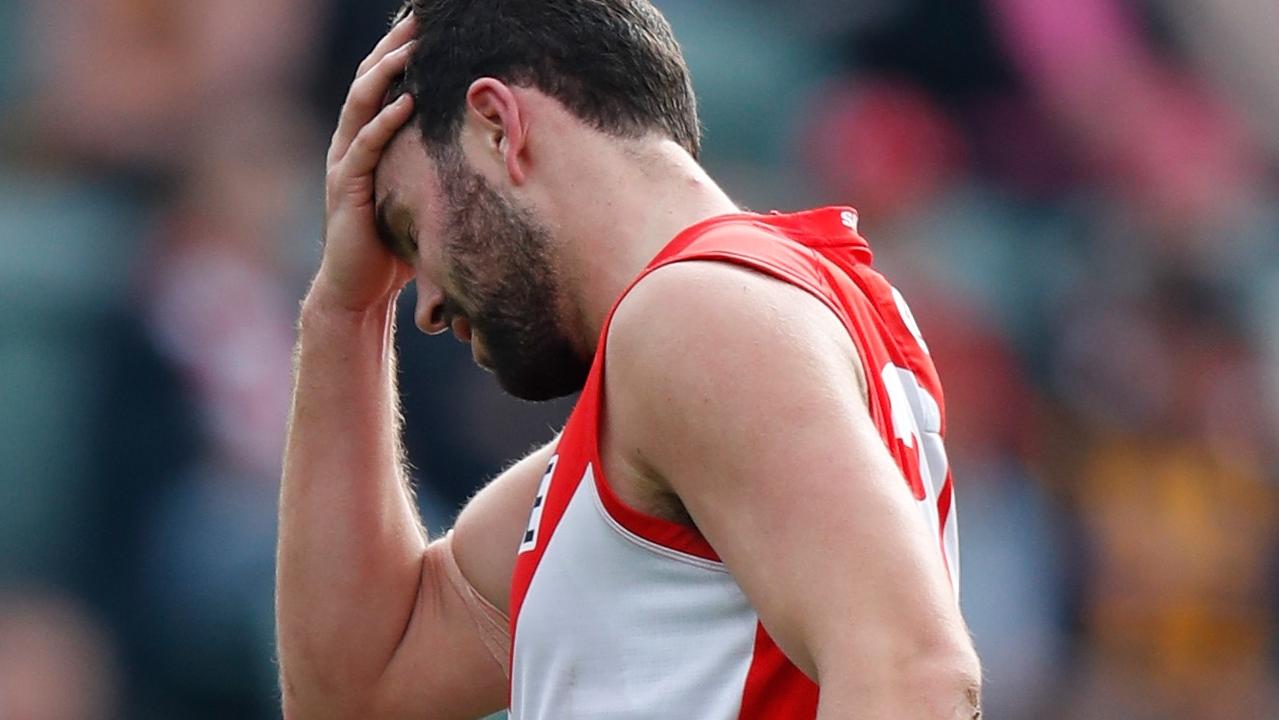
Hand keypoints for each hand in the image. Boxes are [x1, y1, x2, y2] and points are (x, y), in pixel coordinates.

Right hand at [311, 15, 418, 312]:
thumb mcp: (419, 199)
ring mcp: (345, 164)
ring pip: (360, 105)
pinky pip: (364, 148)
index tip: (426, 26)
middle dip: (391, 48)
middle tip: (417, 19)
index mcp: (367, 142)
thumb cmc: (393, 247)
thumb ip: (437, 173)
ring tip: (409, 48)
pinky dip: (383, 123)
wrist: (358, 291)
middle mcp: (351, 144)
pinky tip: (405, 103)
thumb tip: (489, 160)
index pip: (382, 85)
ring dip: (384, 73)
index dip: (400, 53)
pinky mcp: (346, 188)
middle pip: (368, 81)